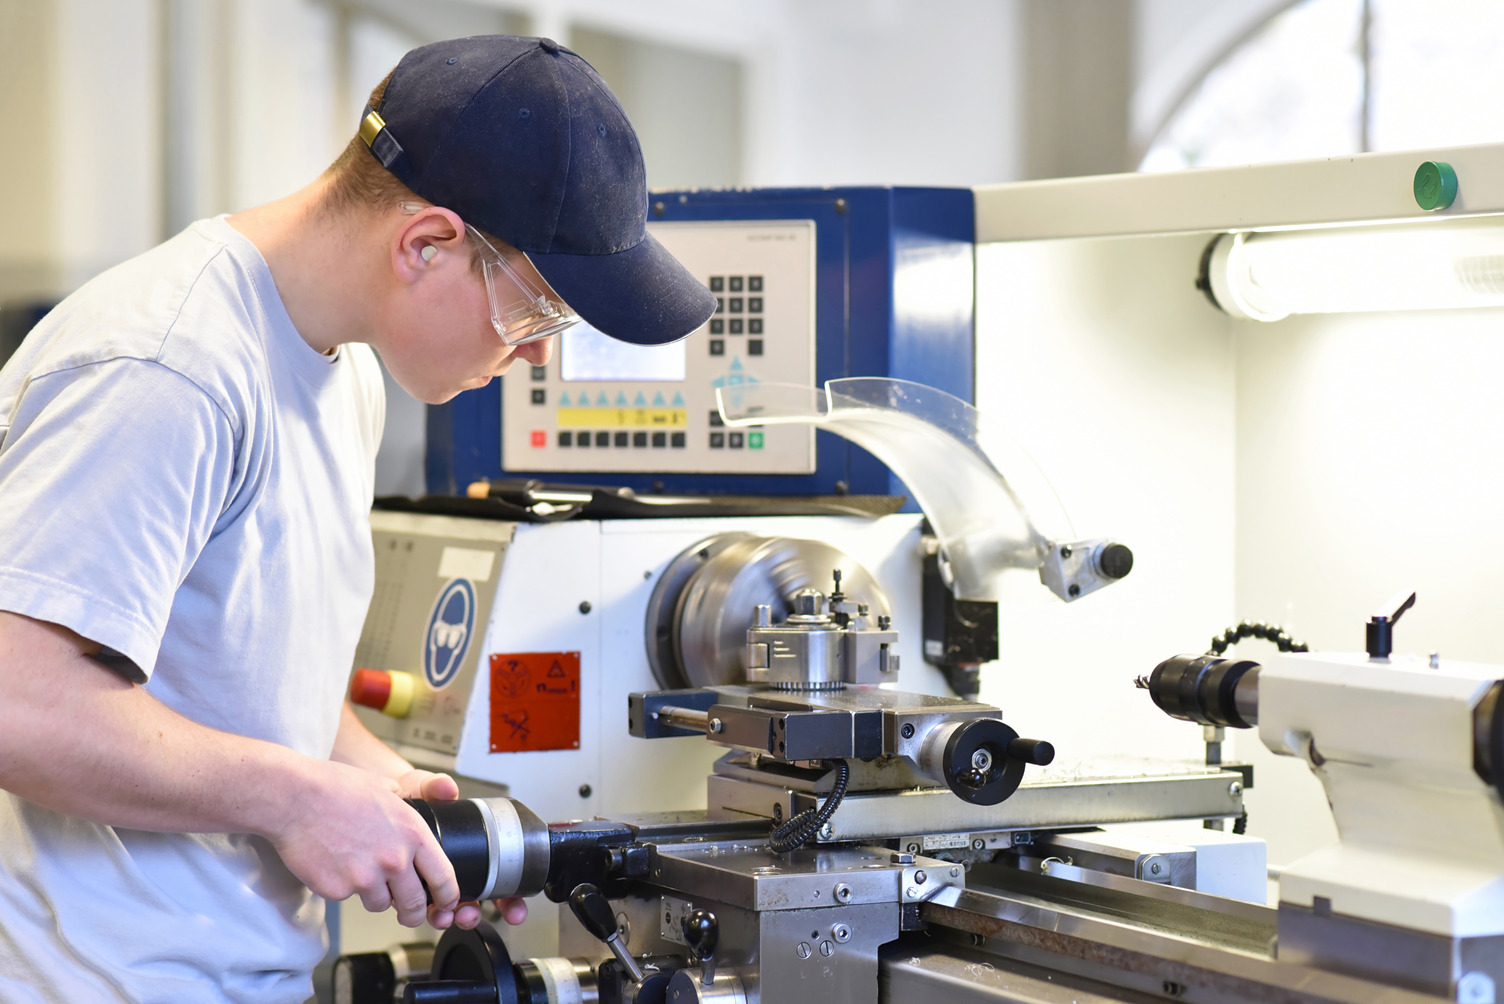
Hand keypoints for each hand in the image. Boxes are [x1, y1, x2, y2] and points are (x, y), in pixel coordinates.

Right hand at [268, 760, 458, 928]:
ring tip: (358, 868)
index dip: (448, 896)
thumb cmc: (336, 788)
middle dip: (413, 912)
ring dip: (374, 895)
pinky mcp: (337, 890)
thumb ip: (404, 806)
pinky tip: (334, 864)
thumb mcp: (385, 788)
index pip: (443, 877)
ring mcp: (365, 878)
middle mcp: (394, 859)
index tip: (446, 902)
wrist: (294, 798)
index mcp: (413, 833)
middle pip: (415, 904)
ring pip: (380, 904)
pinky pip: (348, 897)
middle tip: (408, 912)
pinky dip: (344, 887)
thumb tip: (410, 809)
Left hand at [394, 769, 528, 929]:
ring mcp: (432, 879)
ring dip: (451, 917)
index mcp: (466, 844)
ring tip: (446, 915)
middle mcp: (454, 866)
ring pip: (450, 909)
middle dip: (477, 913)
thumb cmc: (405, 795)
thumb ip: (435, 786)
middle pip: (477, 899)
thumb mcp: (421, 787)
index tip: (514, 910)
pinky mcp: (410, 886)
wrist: (376, 799)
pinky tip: (424, 910)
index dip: (509, 897)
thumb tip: (446, 788)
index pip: (498, 876)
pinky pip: (424, 908)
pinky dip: (427, 913)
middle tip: (470, 915)